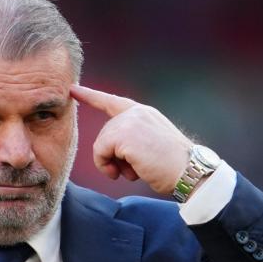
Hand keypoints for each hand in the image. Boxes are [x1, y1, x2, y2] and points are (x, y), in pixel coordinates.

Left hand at [71, 84, 191, 195]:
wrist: (189, 171)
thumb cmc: (172, 166)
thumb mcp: (151, 144)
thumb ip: (131, 139)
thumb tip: (109, 151)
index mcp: (143, 113)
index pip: (111, 102)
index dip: (90, 96)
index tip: (73, 89)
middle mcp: (135, 113)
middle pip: (104, 134)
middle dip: (112, 156)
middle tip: (130, 170)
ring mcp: (129, 121)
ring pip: (100, 144)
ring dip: (110, 163)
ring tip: (132, 172)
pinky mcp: (124, 134)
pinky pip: (100, 152)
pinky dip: (106, 166)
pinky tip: (124, 173)